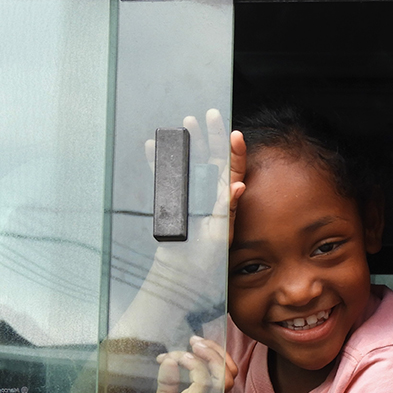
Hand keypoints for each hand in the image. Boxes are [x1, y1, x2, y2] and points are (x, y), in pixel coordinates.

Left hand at [139, 336, 235, 392]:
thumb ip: (169, 380)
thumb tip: (168, 359)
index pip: (225, 370)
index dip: (215, 352)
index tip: (192, 343)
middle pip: (230, 370)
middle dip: (215, 349)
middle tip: (194, 341)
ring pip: (223, 375)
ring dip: (209, 355)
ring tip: (192, 347)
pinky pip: (203, 384)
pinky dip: (195, 367)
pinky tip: (180, 360)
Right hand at [142, 109, 243, 307]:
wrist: (181, 277)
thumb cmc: (206, 261)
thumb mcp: (220, 235)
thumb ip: (227, 210)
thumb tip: (239, 187)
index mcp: (226, 202)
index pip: (234, 171)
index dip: (236, 152)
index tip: (235, 134)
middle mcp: (210, 198)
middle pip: (212, 161)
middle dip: (210, 137)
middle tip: (208, 115)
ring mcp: (191, 200)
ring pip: (190, 164)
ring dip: (187, 144)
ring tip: (185, 124)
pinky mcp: (172, 205)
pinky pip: (165, 179)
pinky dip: (160, 163)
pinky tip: (154, 146)